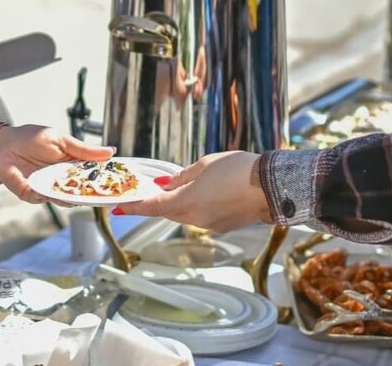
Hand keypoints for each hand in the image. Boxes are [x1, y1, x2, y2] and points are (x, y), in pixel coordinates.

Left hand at [0, 125, 114, 203]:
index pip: (92, 175)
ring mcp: (49, 189)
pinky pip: (45, 198)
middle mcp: (62, 180)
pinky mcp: (33, 194)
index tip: (119, 182)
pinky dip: (49, 195)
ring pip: (66, 199)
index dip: (105, 180)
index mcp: (71, 165)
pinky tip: (53, 191)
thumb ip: (83, 149)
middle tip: (104, 193)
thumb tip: (111, 151)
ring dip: (73, 197)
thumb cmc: (29, 138)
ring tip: (80, 194)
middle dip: (92, 194)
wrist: (1, 145)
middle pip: (82, 192)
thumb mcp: (60, 140)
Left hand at [116, 152, 270, 232]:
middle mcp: (195, 219)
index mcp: (186, 203)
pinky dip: (196, 206)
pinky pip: (201, 216)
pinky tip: (206, 192)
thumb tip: (166, 185)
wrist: (272, 186)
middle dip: (158, 202)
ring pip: (184, 214)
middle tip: (149, 189)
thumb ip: (182, 177)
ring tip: (182, 185)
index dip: (134, 207)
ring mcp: (210, 225)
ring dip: (179, 203)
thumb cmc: (238, 170)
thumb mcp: (204, 165)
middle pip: (168, 211)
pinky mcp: (223, 226)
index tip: (119, 208)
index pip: (152, 207)